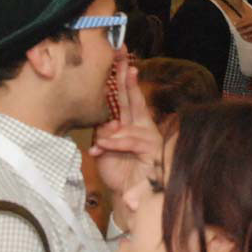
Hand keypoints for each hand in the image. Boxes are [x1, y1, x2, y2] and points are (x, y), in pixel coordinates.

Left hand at [89, 57, 163, 199]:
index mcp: (131, 121)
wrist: (129, 195)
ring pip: (129, 121)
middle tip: (122, 57)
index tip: (118, 56)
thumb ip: (105, 131)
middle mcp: (141, 125)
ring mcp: (147, 136)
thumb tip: (103, 120)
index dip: (121, 77)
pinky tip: (100, 146)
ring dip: (113, 126)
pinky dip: (114, 143)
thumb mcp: (105, 148)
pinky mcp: (151, 149)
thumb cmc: (118, 171)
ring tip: (101, 135)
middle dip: (125, 78)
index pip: (124, 96)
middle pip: (131, 98)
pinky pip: (130, 141)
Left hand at [235, 13, 251, 43]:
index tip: (235, 23)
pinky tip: (246, 37)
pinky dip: (250, 35)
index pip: (248, 18)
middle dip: (241, 25)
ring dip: (245, 31)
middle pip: (249, 22)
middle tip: (235, 27)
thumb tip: (244, 19)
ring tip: (239, 33)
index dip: (241, 20)